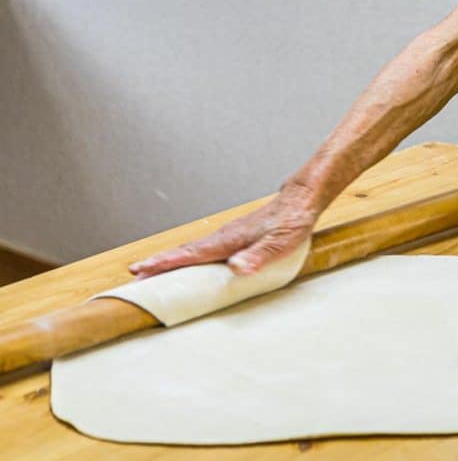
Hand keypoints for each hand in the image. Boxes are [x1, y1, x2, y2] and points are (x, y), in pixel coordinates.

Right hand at [128, 183, 319, 278]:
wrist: (301, 201)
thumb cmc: (292, 222)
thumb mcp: (280, 243)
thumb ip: (258, 256)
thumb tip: (235, 267)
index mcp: (230, 240)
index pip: (191, 254)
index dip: (166, 263)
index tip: (141, 270)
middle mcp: (224, 237)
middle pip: (185, 252)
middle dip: (159, 264)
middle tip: (135, 276)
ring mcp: (228, 236)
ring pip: (193, 250)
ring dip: (170, 261)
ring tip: (150, 272)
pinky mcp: (234, 237)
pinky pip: (204, 249)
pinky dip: (188, 257)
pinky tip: (187, 263)